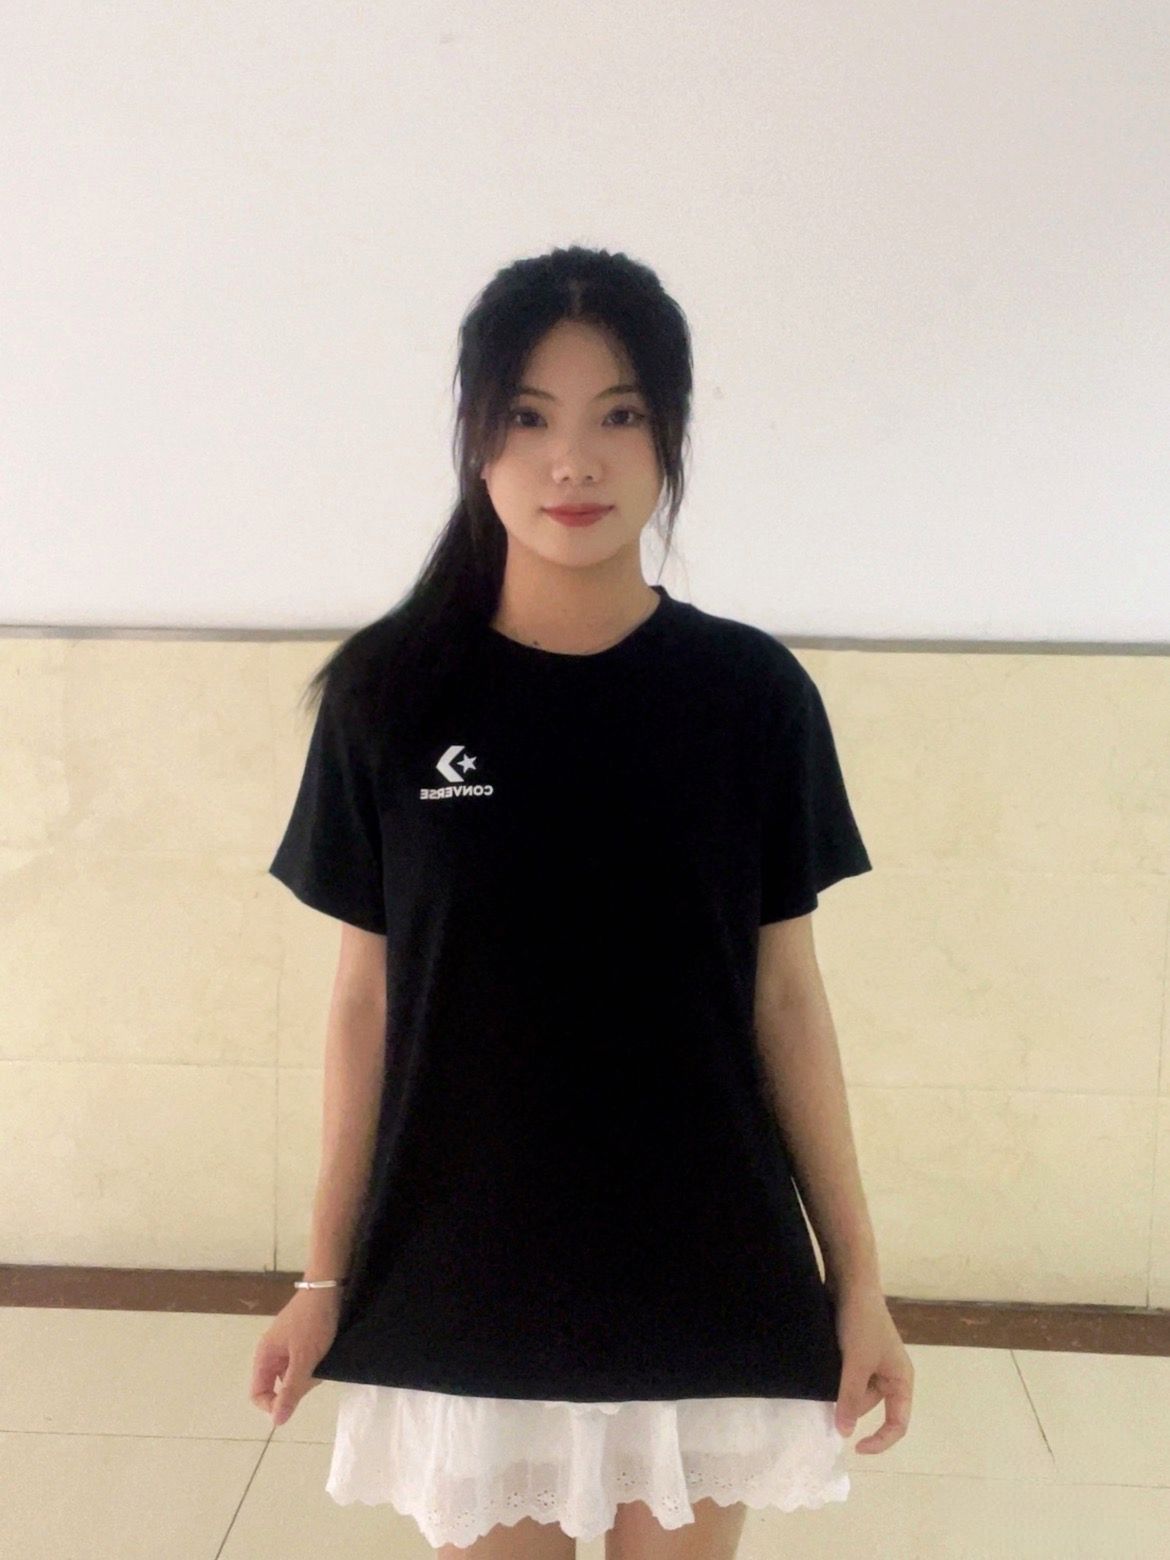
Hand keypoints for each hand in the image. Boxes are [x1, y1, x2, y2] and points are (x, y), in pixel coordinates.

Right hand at [249, 1287, 341, 1427]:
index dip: (272, 1404)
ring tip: (323, 1358)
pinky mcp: (301, 1341)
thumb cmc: (314, 1322)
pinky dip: (314, 1364)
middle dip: (297, 1386)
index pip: (257, 1393)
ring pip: (293, 1375)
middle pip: (278, 1386)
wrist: (329, 1286)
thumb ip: (290, 1390)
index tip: (294, 1402)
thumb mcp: (304, 1359)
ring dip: (309, 1374)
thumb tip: (276, 1421)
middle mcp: (272, 1352)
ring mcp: (287, 1346)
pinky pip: (303, 1363)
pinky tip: (326, 1354)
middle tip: (315, 1371)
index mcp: (265, 1356)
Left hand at [830, 1280, 913, 1452]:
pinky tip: (823, 1373)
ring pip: (855, 1391)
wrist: (851, 1284)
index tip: (856, 1446)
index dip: (880, 1441)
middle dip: (850, 1406)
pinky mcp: (858, 1352)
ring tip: (824, 1378)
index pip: (898, 1424)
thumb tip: (844, 1433)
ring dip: (841, 1391)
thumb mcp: (855, 1365)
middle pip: (870, 1406)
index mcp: (901, 1380)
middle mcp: (891, 1375)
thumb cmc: (862, 1325)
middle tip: (827, 1396)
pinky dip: (836, 1379)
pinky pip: (848, 1377)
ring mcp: (874, 1363)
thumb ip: (849, 1399)